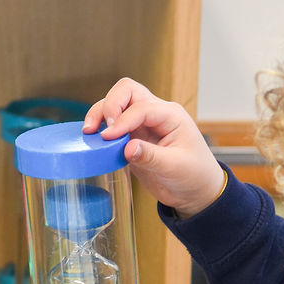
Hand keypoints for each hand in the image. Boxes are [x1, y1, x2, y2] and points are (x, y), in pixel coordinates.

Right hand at [82, 78, 224, 217]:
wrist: (194, 192)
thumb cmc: (194, 175)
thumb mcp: (176, 167)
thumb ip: (151, 157)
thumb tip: (128, 148)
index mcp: (170, 115)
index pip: (141, 108)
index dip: (122, 120)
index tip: (109, 137)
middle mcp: (155, 114)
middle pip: (126, 91)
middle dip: (109, 105)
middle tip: (99, 129)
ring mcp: (142, 124)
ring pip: (115, 104)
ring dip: (100, 114)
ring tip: (89, 133)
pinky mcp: (132, 137)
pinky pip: (112, 125)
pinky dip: (100, 128)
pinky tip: (94, 141)